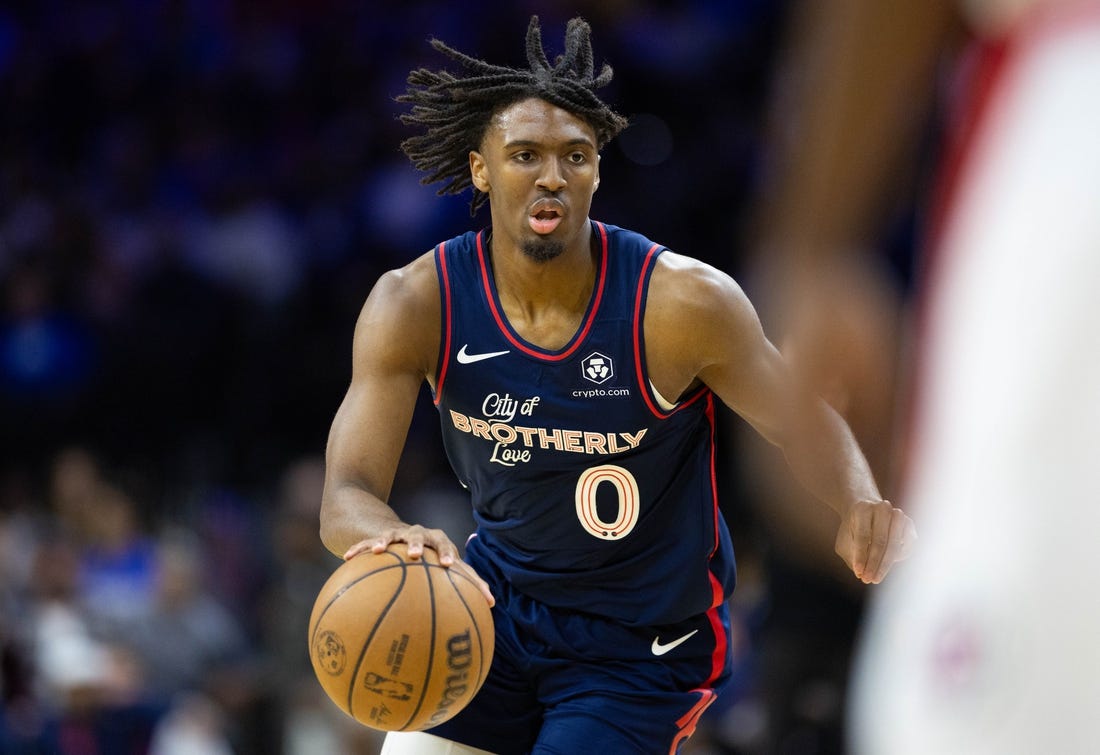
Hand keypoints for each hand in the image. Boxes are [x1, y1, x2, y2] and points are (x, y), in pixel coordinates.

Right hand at [343, 524, 494, 605]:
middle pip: (423, 535)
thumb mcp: (443, 570)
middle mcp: (420, 535)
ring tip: (380, 550)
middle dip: (420, 544)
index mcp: (439, 543)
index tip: (448, 567)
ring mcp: (399, 534)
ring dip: (387, 541)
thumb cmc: (428, 560)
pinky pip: (367, 543)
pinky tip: (346, 557)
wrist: (400, 535)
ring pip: (394, 535)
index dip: (450, 557)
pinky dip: (359, 549)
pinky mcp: (378, 536)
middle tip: (417, 555)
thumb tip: (491, 606)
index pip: (448, 548)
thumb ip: (463, 587)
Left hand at [835, 499, 915, 583]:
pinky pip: (908, 545)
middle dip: (873, 564)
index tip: (858, 572)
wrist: (866, 514)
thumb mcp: (844, 540)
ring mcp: (898, 515)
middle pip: (880, 541)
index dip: (861, 556)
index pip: (863, 535)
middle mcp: (882, 508)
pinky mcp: (909, 524)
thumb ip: (851, 554)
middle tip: (867, 579)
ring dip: (886, 564)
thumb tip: (862, 572)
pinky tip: (887, 565)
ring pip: (895, 543)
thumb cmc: (853, 530)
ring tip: (876, 577)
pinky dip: (899, 557)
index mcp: (863, 508)